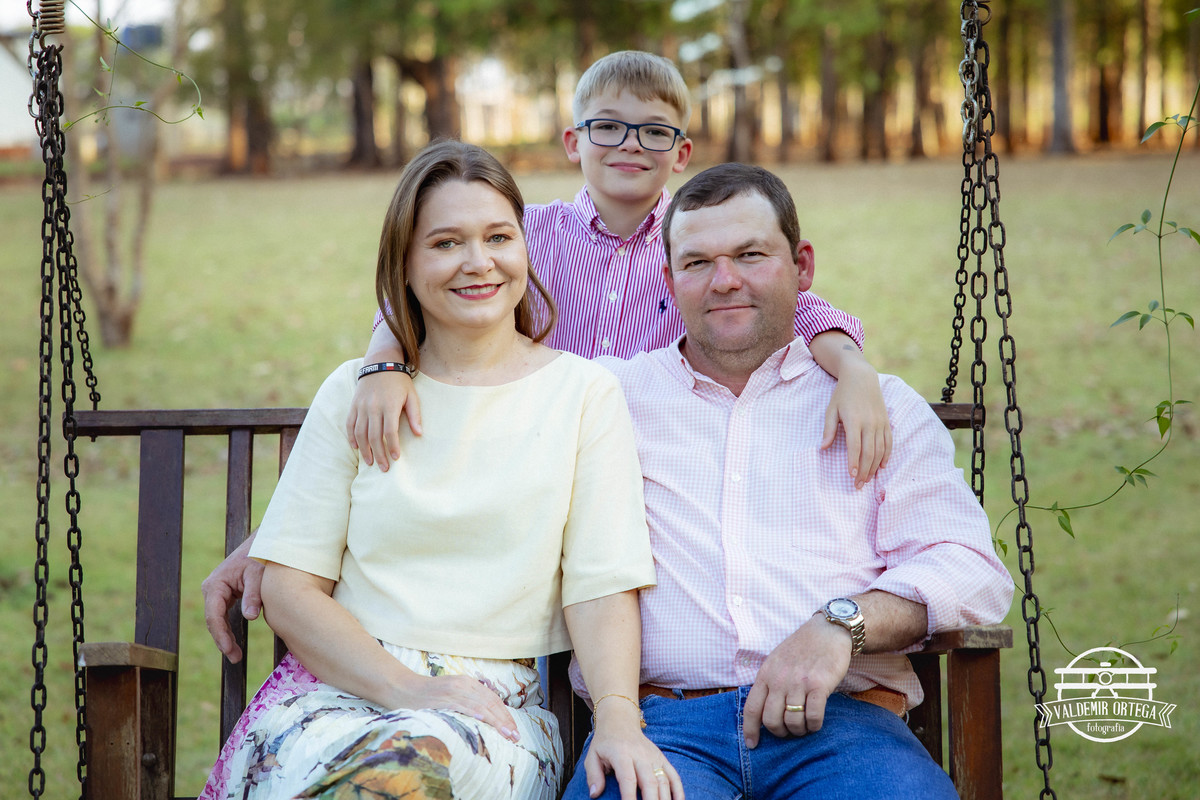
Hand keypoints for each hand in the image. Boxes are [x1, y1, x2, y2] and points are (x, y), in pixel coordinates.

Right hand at [201, 534, 263, 662]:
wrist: (263, 544)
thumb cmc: (261, 557)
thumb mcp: (259, 574)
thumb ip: (254, 594)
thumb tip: (250, 617)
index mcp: (216, 584)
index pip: (214, 615)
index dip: (221, 635)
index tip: (229, 650)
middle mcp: (211, 588)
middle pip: (213, 620)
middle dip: (222, 640)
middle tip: (235, 658)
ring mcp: (216, 592)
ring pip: (217, 620)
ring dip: (225, 637)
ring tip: (235, 655)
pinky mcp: (224, 595)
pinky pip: (222, 615)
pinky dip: (227, 629)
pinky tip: (234, 643)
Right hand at [345, 371, 422, 470]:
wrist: (380, 363)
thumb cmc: (400, 382)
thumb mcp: (411, 396)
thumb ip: (414, 415)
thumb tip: (419, 434)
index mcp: (389, 405)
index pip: (390, 432)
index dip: (392, 446)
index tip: (396, 458)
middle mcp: (373, 407)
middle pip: (374, 436)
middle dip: (379, 454)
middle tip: (383, 468)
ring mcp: (362, 406)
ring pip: (360, 433)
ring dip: (364, 450)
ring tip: (369, 463)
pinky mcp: (354, 405)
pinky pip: (350, 424)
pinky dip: (352, 437)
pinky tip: (356, 448)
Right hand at [397, 673, 521, 743]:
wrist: (404, 688)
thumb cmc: (429, 695)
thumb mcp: (453, 694)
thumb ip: (469, 702)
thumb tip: (486, 718)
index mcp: (469, 683)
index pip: (493, 700)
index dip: (506, 715)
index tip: (514, 730)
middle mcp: (464, 685)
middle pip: (491, 703)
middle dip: (505, 720)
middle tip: (516, 736)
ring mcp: (454, 691)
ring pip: (480, 705)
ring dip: (495, 720)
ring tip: (507, 734)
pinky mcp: (443, 698)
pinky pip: (461, 705)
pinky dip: (474, 712)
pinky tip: (484, 720)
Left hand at [583, 699, 682, 799]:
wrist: (620, 720)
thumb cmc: (605, 743)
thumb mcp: (592, 756)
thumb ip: (593, 776)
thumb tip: (595, 795)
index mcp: (622, 754)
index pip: (628, 779)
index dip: (629, 798)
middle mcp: (641, 755)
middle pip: (650, 782)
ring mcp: (654, 757)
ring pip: (664, 781)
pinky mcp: (662, 758)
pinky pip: (674, 776)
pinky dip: (679, 791)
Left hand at [742, 615, 851, 746]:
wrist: (828, 631)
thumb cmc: (801, 648)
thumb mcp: (776, 660)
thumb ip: (769, 682)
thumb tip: (761, 709)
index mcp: (766, 674)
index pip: (751, 708)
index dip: (750, 730)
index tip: (752, 744)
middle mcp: (779, 679)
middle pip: (771, 720)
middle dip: (780, 733)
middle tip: (789, 731)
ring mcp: (799, 682)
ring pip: (792, 722)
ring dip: (799, 730)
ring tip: (804, 726)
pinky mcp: (819, 685)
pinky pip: (813, 716)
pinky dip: (814, 725)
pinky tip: (816, 722)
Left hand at [821, 358, 891, 488]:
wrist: (862, 377)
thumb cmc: (843, 394)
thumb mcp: (831, 409)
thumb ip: (829, 429)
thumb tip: (823, 448)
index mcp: (854, 420)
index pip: (855, 446)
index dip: (853, 462)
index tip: (851, 476)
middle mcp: (869, 423)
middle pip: (869, 452)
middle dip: (864, 470)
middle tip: (858, 485)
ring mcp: (880, 423)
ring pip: (880, 450)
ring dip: (874, 467)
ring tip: (867, 479)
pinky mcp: (886, 422)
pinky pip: (889, 442)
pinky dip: (886, 455)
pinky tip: (881, 466)